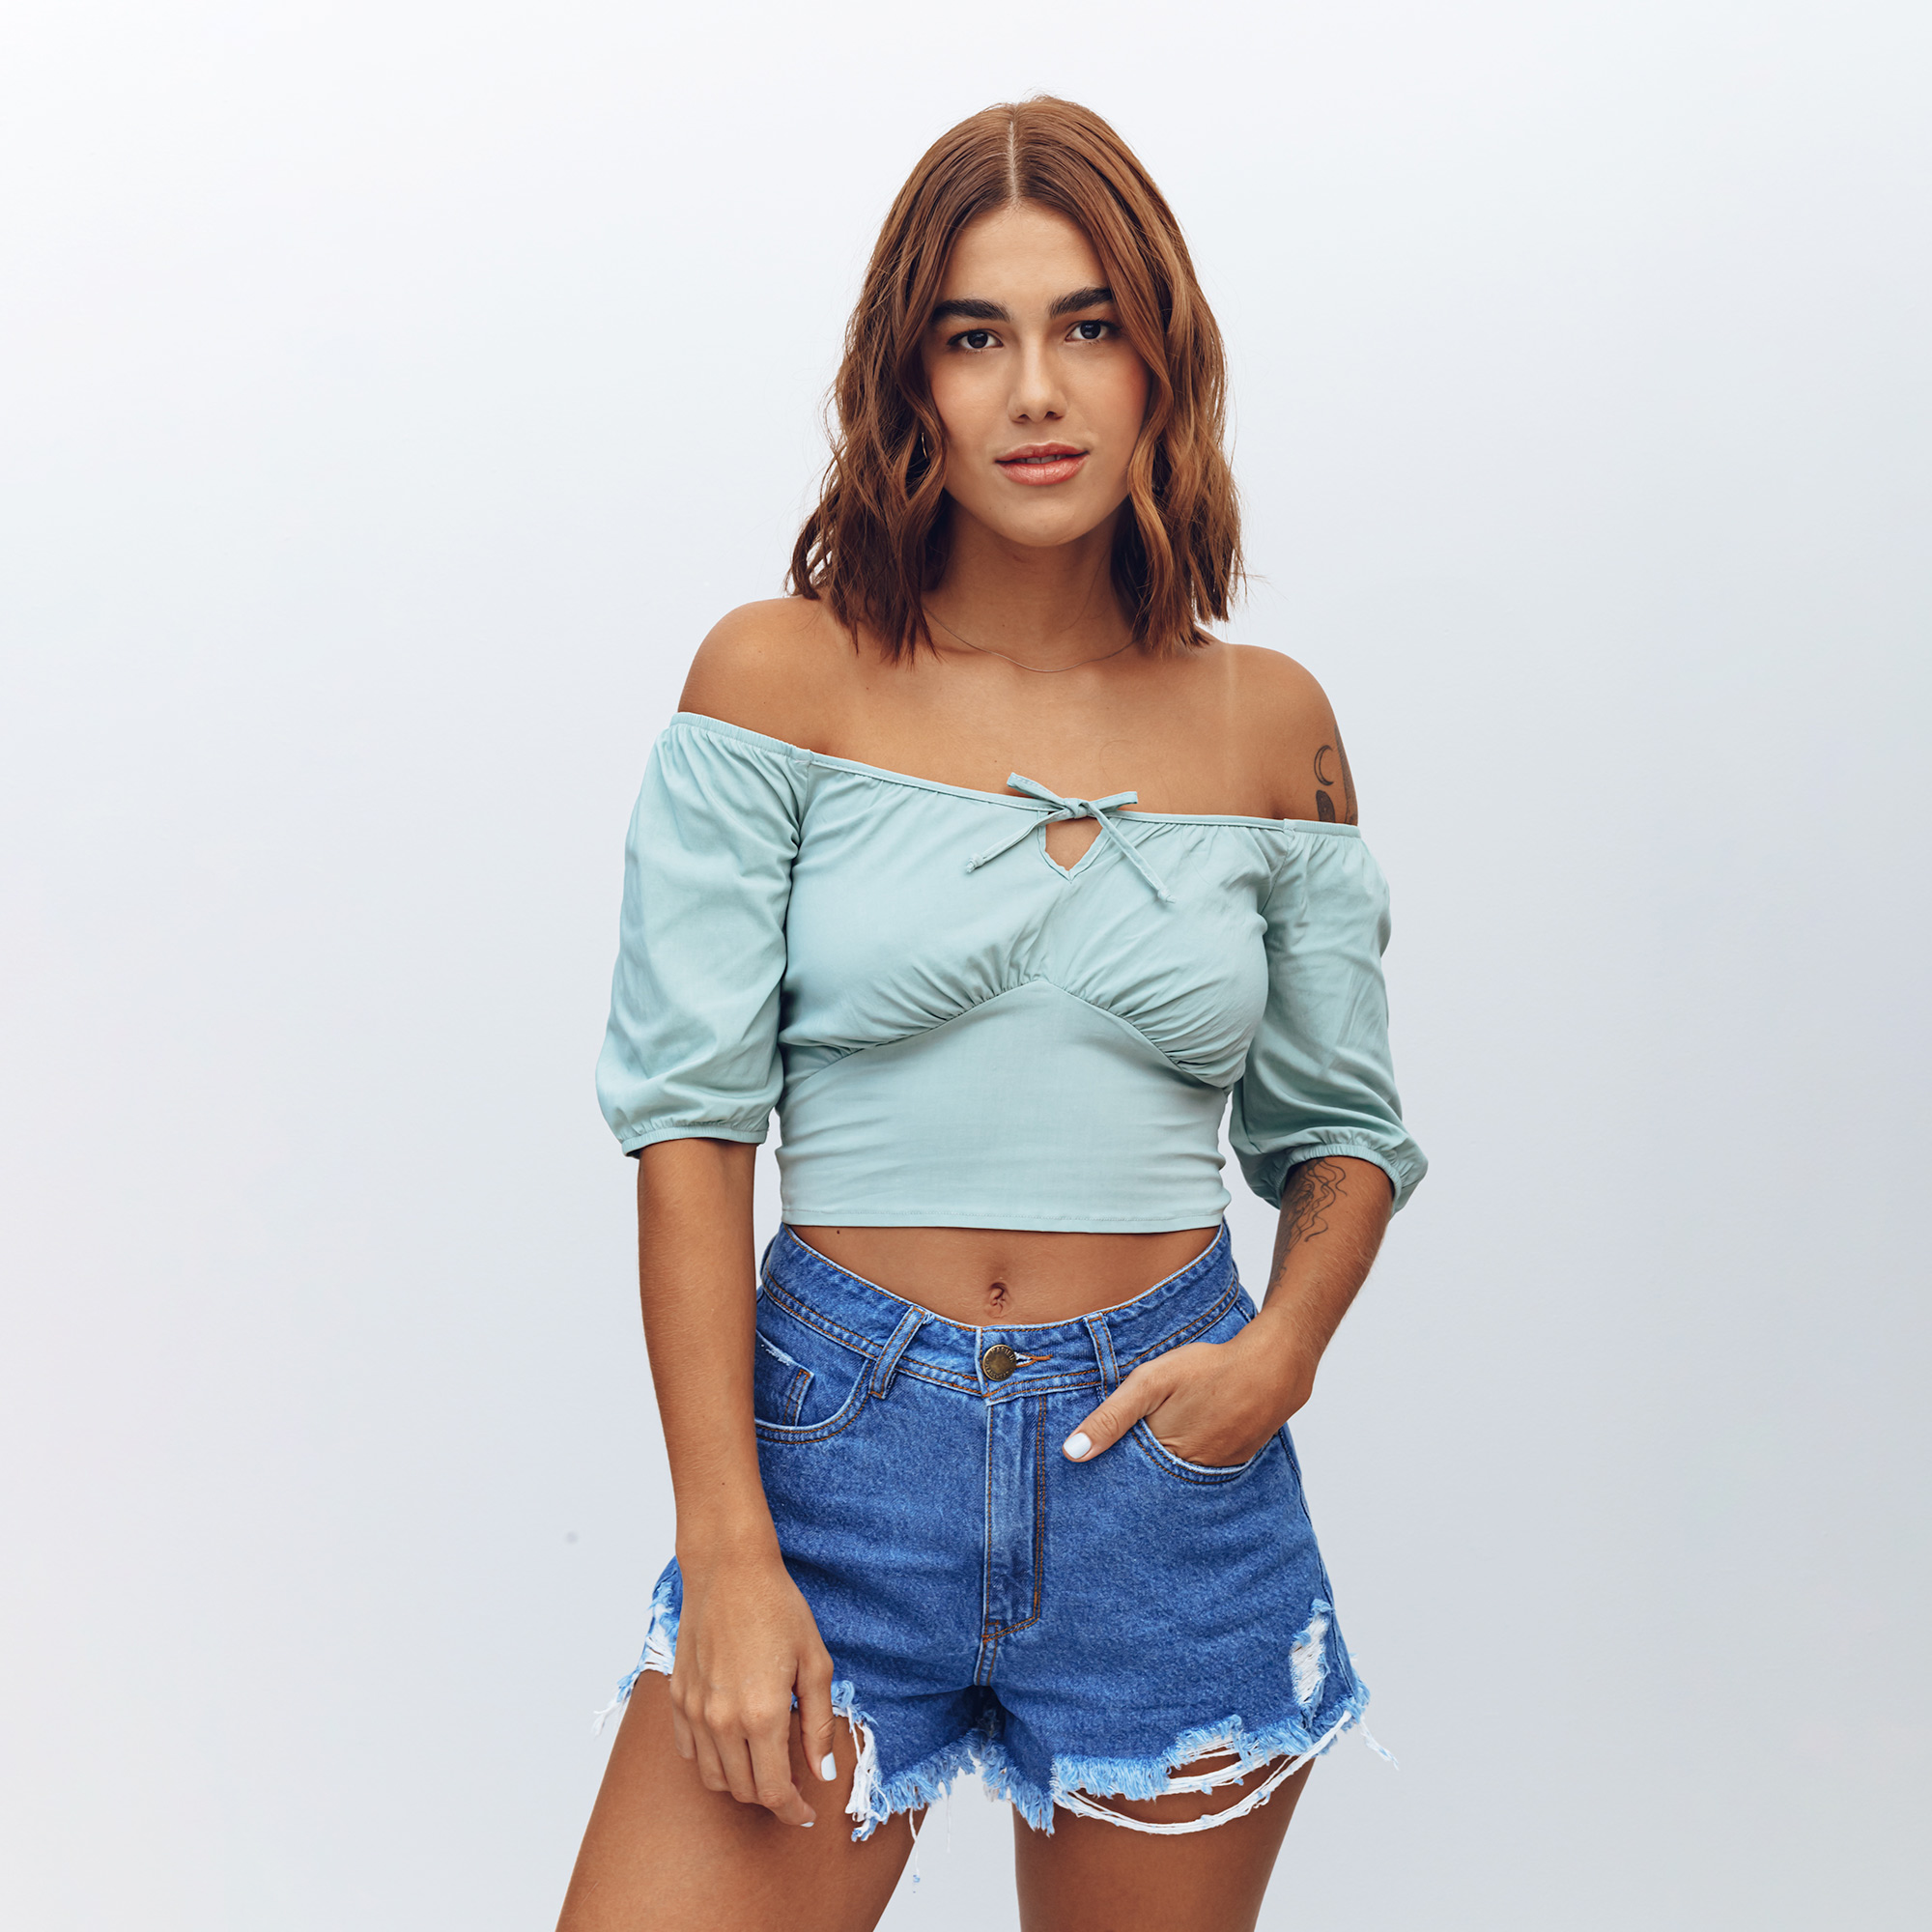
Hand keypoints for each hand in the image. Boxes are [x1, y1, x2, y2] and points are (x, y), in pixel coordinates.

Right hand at [666, 1542, 838, 1827]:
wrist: (729, 1569)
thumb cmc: (778, 1608)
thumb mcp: (815, 1663)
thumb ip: (818, 1724)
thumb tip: (821, 1771)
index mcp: (762, 1715)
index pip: (774, 1791)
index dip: (793, 1811)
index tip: (805, 1813)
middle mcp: (722, 1720)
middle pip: (743, 1790)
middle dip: (771, 1796)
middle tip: (791, 1783)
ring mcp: (694, 1710)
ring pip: (713, 1778)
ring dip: (740, 1782)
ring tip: (762, 1762)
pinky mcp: (677, 1697)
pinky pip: (689, 1751)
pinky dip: (710, 1759)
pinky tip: (731, 1742)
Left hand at [1061, 1327, 1315, 1468]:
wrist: (1274, 1365)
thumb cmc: (1209, 1369)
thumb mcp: (1151, 1383)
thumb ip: (1111, 1417)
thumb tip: (1072, 1454)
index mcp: (1164, 1457)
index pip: (1128, 1479)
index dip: (1110, 1474)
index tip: (1091, 1479)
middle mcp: (1191, 1472)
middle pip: (1154, 1481)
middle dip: (1138, 1477)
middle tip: (1121, 1470)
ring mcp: (1217, 1468)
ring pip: (1180, 1474)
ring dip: (1167, 1467)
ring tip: (1158, 1448)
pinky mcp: (1237, 1459)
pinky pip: (1207, 1467)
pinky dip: (1193, 1458)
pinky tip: (1192, 1437)